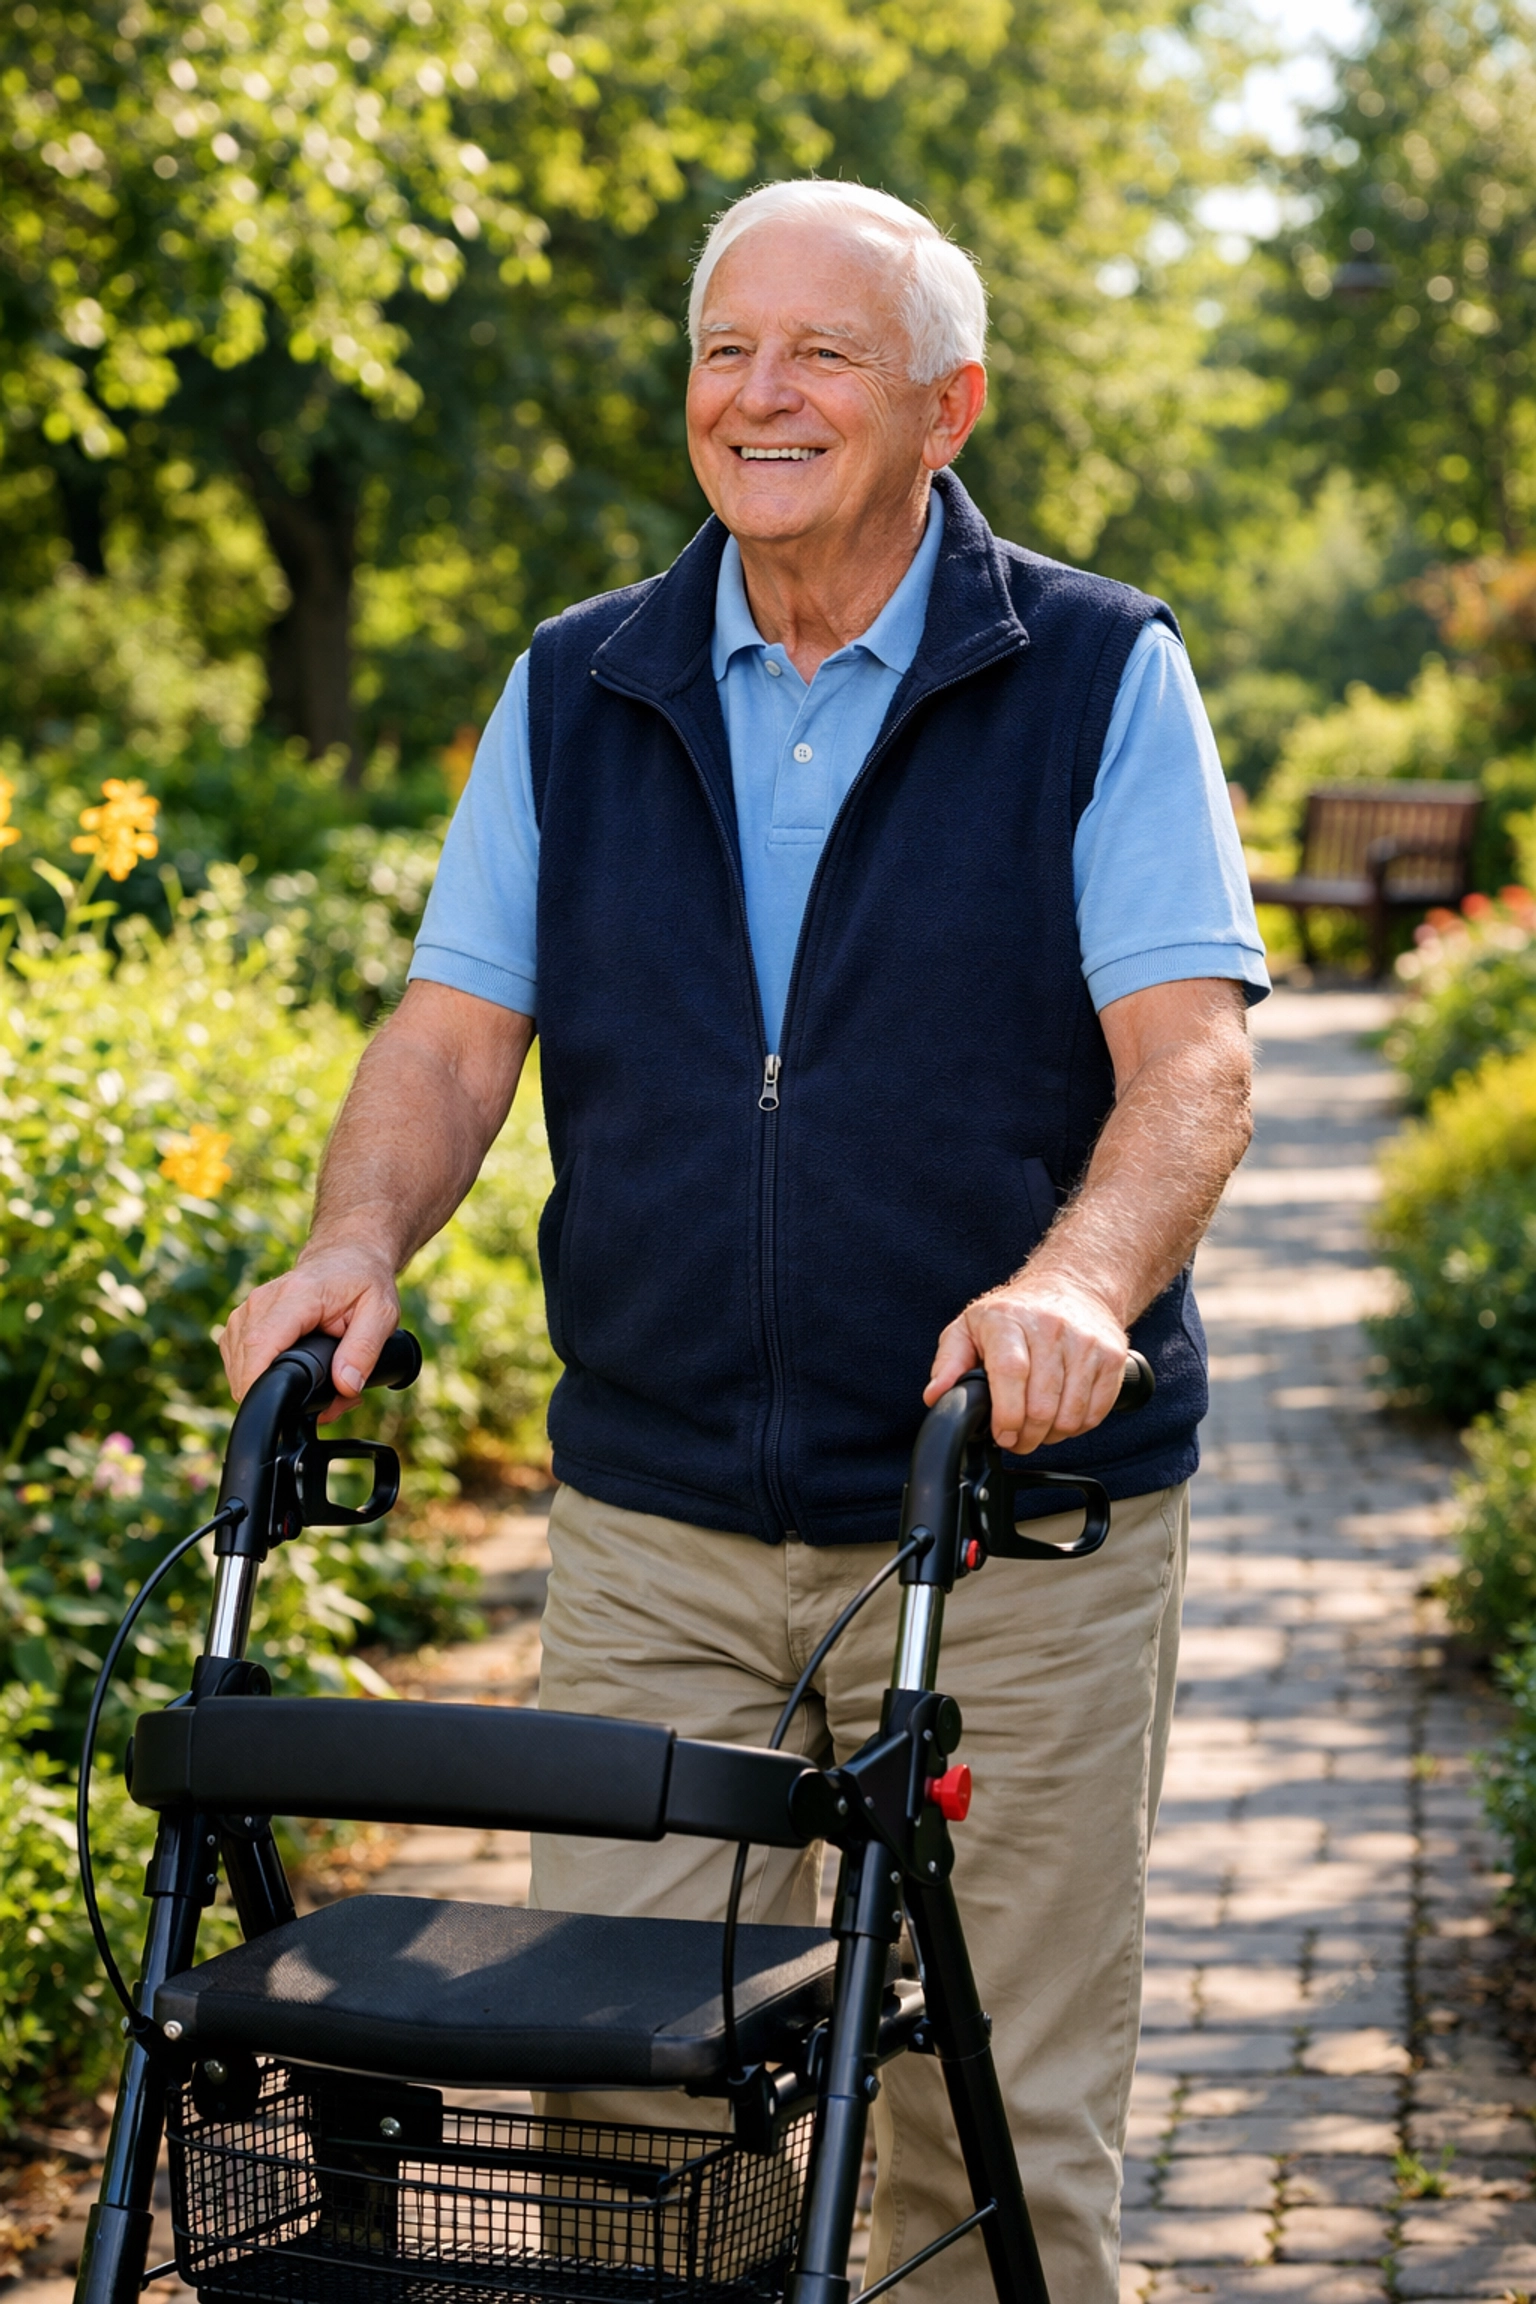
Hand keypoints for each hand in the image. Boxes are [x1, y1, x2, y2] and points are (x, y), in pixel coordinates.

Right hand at [219, 1241, 401, 1422]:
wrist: (346, 1256)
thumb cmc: (363, 1282)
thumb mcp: (381, 1313)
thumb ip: (365, 1350)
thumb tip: (346, 1386)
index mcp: (296, 1296)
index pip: (260, 1344)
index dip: (258, 1382)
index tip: (276, 1408)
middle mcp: (262, 1301)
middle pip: (244, 1361)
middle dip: (276, 1393)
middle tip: (324, 1400)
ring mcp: (247, 1310)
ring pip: (237, 1365)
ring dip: (268, 1385)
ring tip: (310, 1382)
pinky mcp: (241, 1322)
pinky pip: (237, 1360)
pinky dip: (259, 1375)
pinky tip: (289, 1372)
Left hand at [924, 1275, 1129, 1452]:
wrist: (1074, 1286)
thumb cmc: (1016, 1313)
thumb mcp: (971, 1327)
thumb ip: (949, 1362)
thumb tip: (935, 1396)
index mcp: (1009, 1320)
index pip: (1011, 1372)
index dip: (1006, 1414)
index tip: (1002, 1434)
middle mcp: (1051, 1328)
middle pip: (1042, 1403)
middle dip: (1026, 1436)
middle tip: (1017, 1440)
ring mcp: (1085, 1342)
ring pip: (1071, 1414)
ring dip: (1052, 1436)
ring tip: (1038, 1431)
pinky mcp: (1112, 1357)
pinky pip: (1096, 1412)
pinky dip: (1077, 1427)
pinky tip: (1062, 1419)